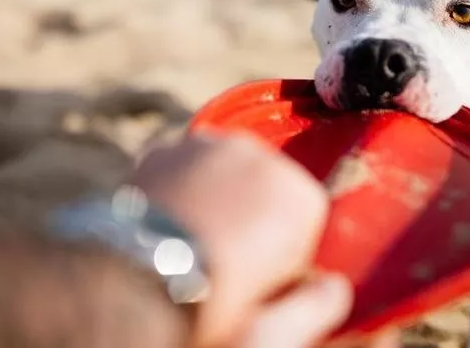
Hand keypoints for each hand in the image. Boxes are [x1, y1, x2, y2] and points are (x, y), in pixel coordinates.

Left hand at [132, 131, 393, 347]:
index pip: (304, 215)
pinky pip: (188, 165)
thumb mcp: (273, 324)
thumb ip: (315, 305)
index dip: (284, 247)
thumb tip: (336, 290)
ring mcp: (212, 145)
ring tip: (194, 236)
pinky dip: (183, 184)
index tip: (261, 273)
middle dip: (253, 212)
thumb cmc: (212, 304)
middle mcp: (262, 157)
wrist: (133, 282)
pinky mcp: (169, 146)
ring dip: (220, 192)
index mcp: (300, 196)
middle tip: (226, 255)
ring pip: (227, 169)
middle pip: (266, 185)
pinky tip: (169, 218)